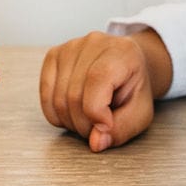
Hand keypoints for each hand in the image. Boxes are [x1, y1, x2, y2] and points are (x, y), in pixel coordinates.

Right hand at [39, 30, 169, 152]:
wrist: (127, 65)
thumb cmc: (133, 88)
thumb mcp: (140, 113)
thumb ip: (122, 129)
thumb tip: (95, 142)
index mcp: (121, 52)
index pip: (97, 80)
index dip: (97, 113)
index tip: (106, 126)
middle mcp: (93, 43)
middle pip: (74, 95)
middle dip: (85, 124)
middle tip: (98, 128)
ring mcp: (70, 48)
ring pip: (58, 99)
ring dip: (71, 121)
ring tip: (87, 119)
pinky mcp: (54, 56)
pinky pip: (45, 95)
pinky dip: (56, 113)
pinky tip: (71, 113)